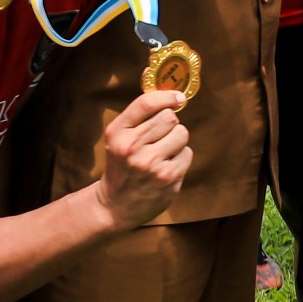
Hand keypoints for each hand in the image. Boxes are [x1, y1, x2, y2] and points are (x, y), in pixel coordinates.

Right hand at [98, 89, 193, 227]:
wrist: (115, 206)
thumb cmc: (121, 165)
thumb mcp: (118, 138)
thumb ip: (140, 117)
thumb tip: (173, 95)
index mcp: (117, 133)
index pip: (146, 104)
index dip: (166, 97)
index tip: (178, 98)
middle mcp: (132, 147)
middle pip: (170, 117)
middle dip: (170, 124)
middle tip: (160, 138)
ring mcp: (150, 163)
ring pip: (182, 133)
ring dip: (177, 141)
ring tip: (163, 153)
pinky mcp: (167, 177)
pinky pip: (187, 153)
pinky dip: (181, 158)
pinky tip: (166, 168)